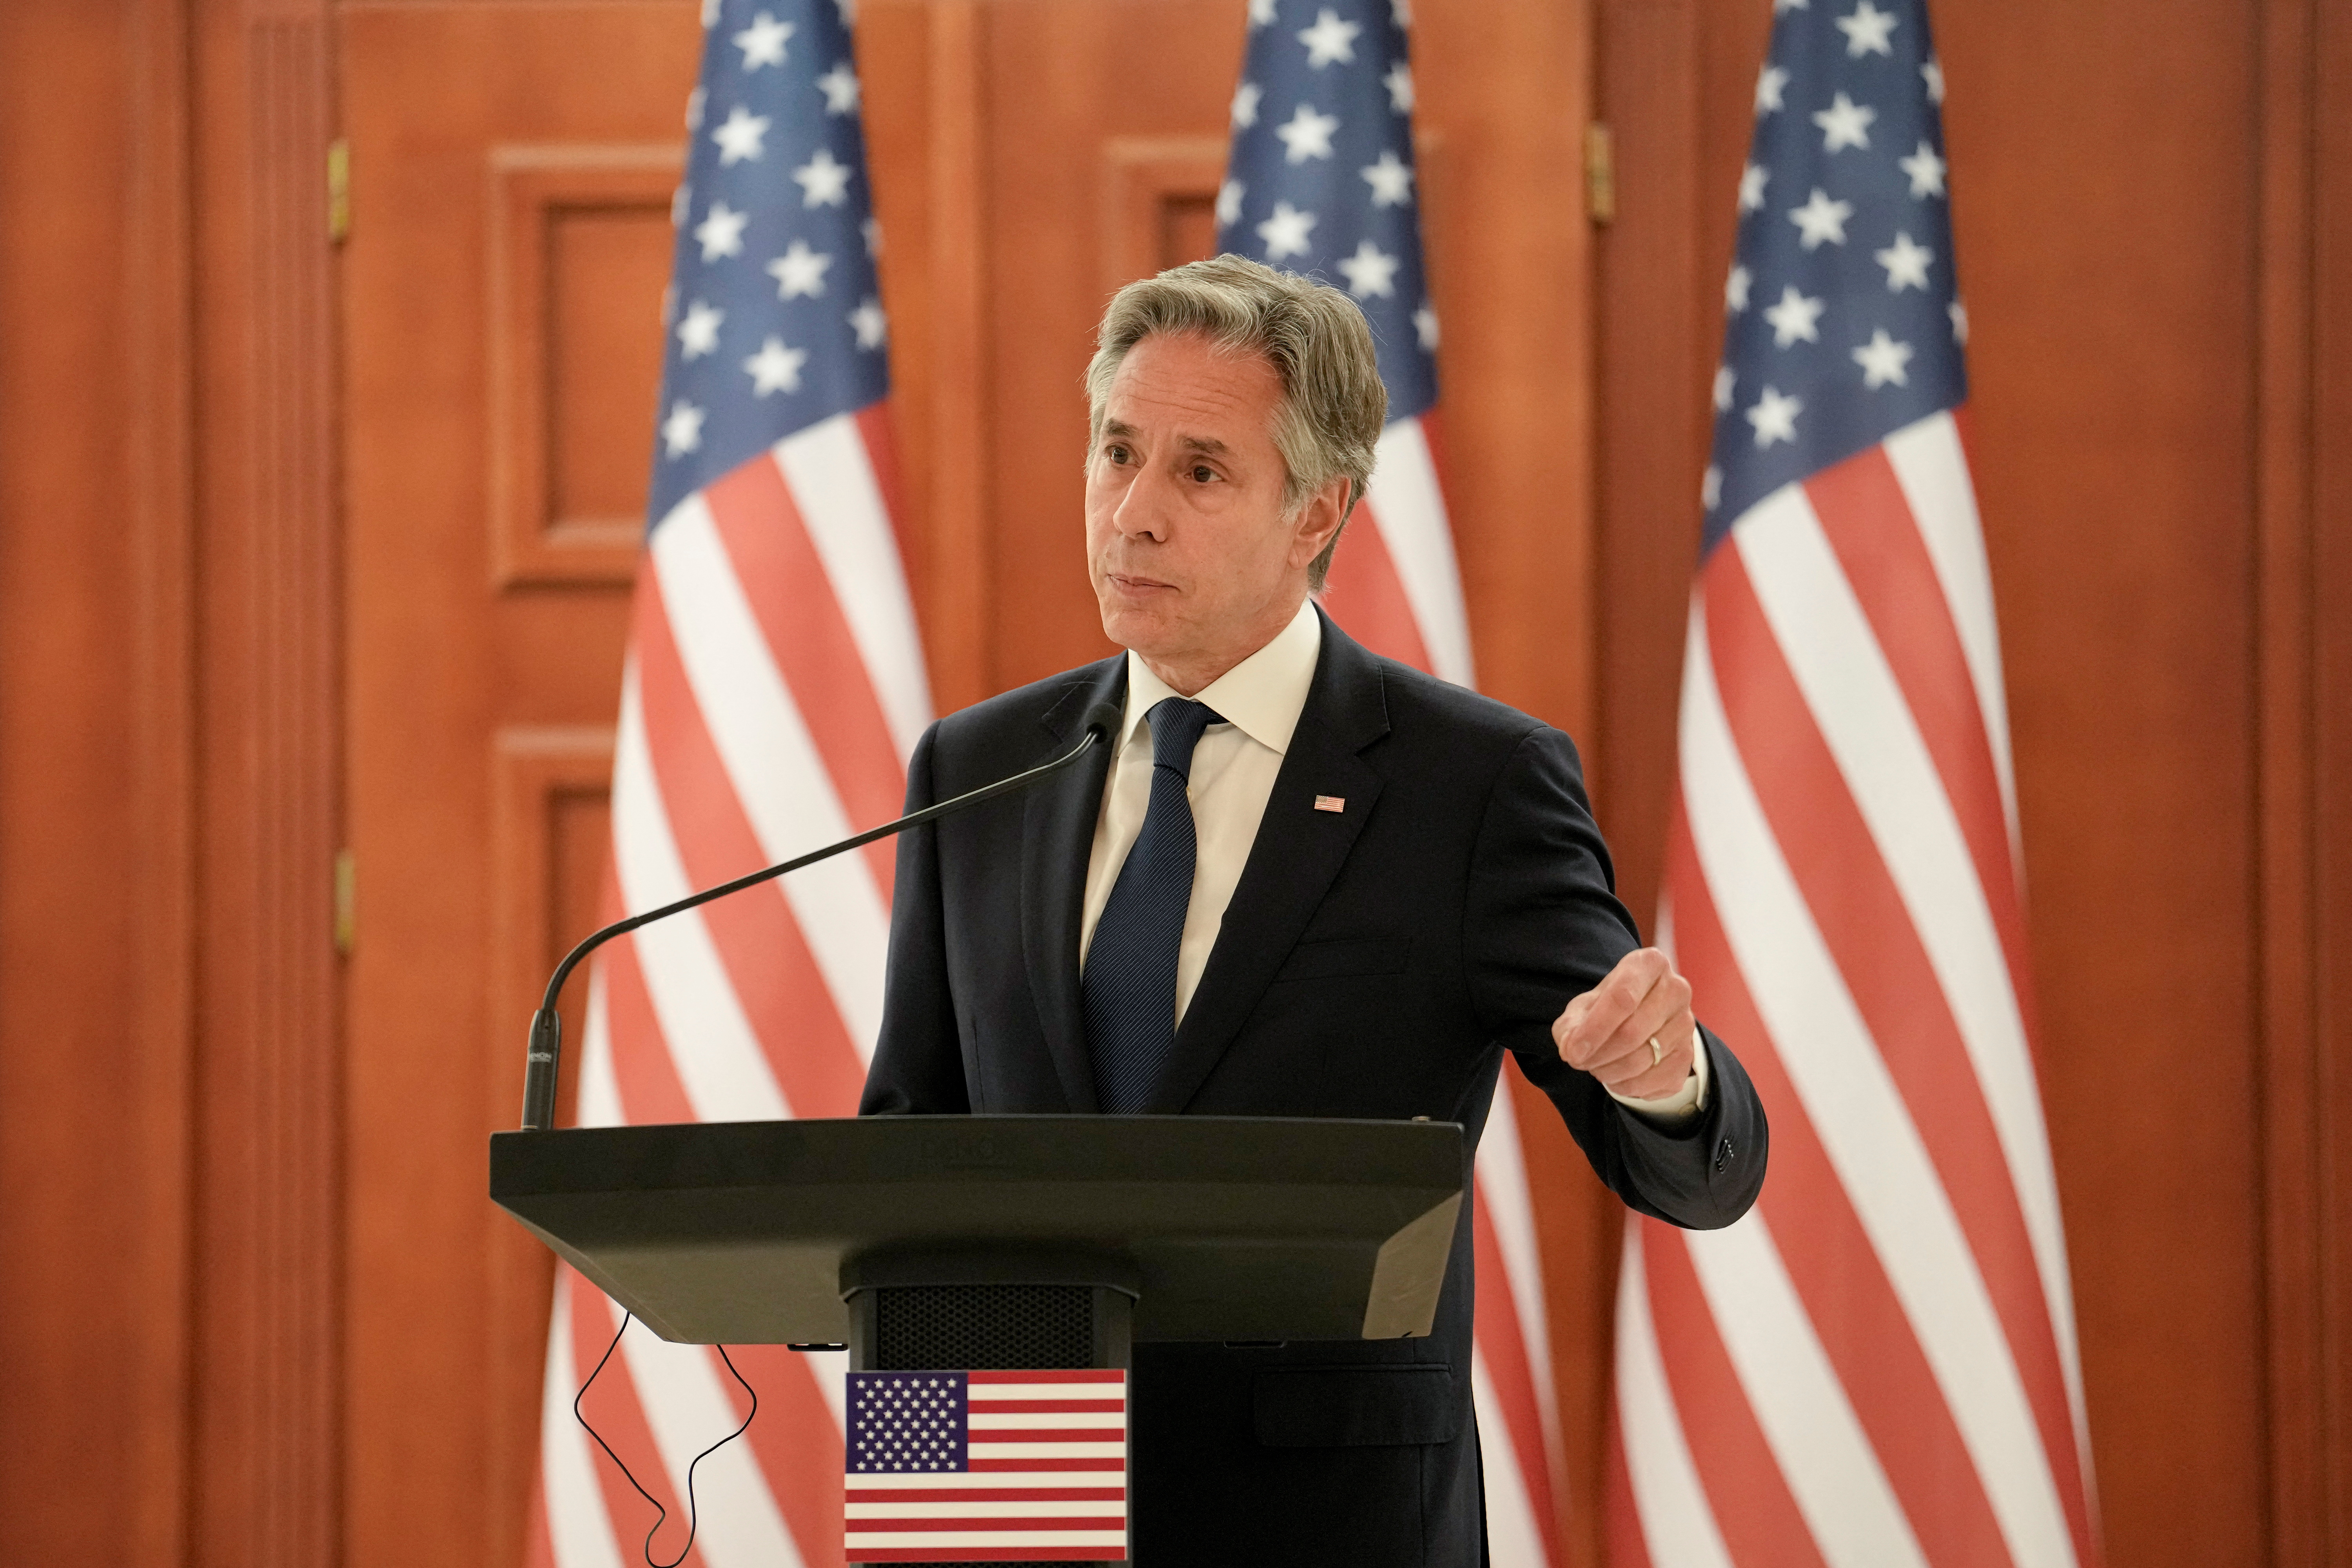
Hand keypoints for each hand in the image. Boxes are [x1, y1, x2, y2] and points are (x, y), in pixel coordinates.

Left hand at [1552, 948, 1697, 1100]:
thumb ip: (1570, 1027)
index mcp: (1649, 964)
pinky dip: (1628, 1086)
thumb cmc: (1607, 1008)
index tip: (1572, 1053)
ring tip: (1596, 1066)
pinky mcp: (1690, 1054)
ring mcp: (1687, 1023)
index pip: (1622, 998)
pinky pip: (1656, 1080)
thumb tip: (1571, 1049)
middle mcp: (1676, 989)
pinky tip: (1617, 1077)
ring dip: (1610, 1072)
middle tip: (1580, 1061)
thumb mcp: (1582, 1008)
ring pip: (1643, 1060)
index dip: (1593, 1030)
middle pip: (1632, 1032)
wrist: (1640, 1017)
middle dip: (1598, 1055)